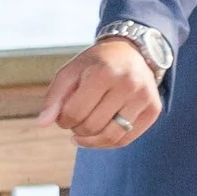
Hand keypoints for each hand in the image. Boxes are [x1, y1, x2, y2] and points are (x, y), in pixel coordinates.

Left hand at [38, 34, 161, 152]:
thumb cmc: (96, 64)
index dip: (63, 120)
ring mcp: (144, 97)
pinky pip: (127, 139)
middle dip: (77, 129)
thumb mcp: (70, 72)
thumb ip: (54, 98)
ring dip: (91, 141)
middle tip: (74, 122)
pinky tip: (98, 137)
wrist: (131, 52)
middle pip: (92, 126)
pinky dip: (109, 143)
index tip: (63, 116)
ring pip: (111, 136)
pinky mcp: (154, 109)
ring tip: (83, 134)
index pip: (75, 112)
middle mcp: (127, 84)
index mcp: (103, 73)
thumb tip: (43, 123)